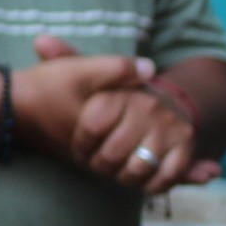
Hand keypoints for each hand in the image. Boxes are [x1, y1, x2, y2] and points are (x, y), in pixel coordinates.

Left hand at [26, 36, 220, 192]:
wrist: (162, 108)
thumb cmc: (115, 100)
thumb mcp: (88, 76)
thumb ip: (64, 58)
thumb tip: (40, 39)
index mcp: (120, 91)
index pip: (89, 129)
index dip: (80, 146)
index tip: (82, 145)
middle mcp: (147, 105)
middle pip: (109, 156)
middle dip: (101, 165)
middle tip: (102, 159)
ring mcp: (169, 125)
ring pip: (135, 170)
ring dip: (124, 177)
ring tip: (122, 167)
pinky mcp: (186, 144)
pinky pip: (162, 179)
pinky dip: (151, 185)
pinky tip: (144, 177)